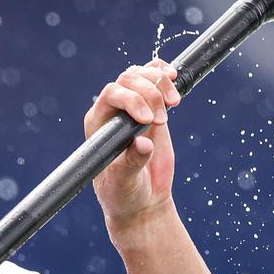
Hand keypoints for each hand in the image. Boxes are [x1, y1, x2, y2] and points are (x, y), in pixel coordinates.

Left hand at [85, 58, 179, 227]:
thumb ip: (132, 162)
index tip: (147, 120)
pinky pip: (155, 79)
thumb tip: (144, 144)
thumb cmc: (124, 193)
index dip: (131, 99)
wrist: (142, 200)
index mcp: (98, 122)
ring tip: (173, 102)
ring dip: (160, 82)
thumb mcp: (124, 181)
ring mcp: (134, 106)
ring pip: (143, 75)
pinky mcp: (153, 108)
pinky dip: (164, 73)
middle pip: (129, 80)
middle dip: (149, 93)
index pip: (112, 94)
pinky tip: (174, 78)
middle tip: (162, 121)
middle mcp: (114, 110)